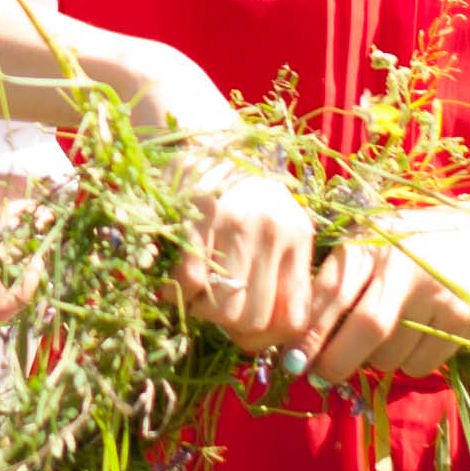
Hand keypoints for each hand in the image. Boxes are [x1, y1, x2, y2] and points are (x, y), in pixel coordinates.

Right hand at [173, 152, 315, 352]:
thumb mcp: (276, 222)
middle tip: (216, 310)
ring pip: (223, 309)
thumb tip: (265, 333)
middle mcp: (272, 231)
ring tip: (195, 293)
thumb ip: (280, 270)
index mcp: (296, 236)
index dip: (267, 339)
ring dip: (203, 312)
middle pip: (255, 319)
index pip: (293, 317)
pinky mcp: (196, 217)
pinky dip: (177, 292)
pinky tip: (173, 279)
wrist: (203, 132)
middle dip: (231, 328)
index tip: (248, 331)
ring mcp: (234, 224)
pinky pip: (188, 283)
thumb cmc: (239, 186)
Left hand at [290, 206, 469, 386]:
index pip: (330, 295)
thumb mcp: (372, 245)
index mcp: (369, 245)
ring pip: (391, 354)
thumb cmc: (413, 245)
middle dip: (335, 362)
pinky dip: (407, 366)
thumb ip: (341, 280)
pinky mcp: (463, 319)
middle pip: (364, 329)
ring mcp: (437, 294)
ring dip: (374, 362)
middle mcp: (402, 266)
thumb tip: (300, 337)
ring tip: (381, 342)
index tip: (292, 361)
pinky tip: (414, 341)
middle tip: (323, 376)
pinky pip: (420, 365)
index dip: (307, 335)